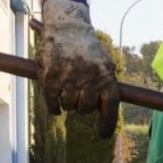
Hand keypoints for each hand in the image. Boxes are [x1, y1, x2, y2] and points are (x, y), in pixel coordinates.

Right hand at [35, 0, 118, 128]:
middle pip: (86, 109)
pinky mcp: (51, 77)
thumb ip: (106, 85)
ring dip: (68, 103)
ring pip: (69, 106)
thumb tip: (105, 111)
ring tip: (67, 90)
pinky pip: (53, 102)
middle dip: (82, 106)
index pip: (110, 106)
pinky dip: (54, 107)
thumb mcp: (104, 64)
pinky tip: (55, 106)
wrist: (68, 28)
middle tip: (79, 95)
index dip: (107, 123)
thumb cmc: (88, 50)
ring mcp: (70, 77)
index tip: (103, 135)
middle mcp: (89, 77)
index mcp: (106, 75)